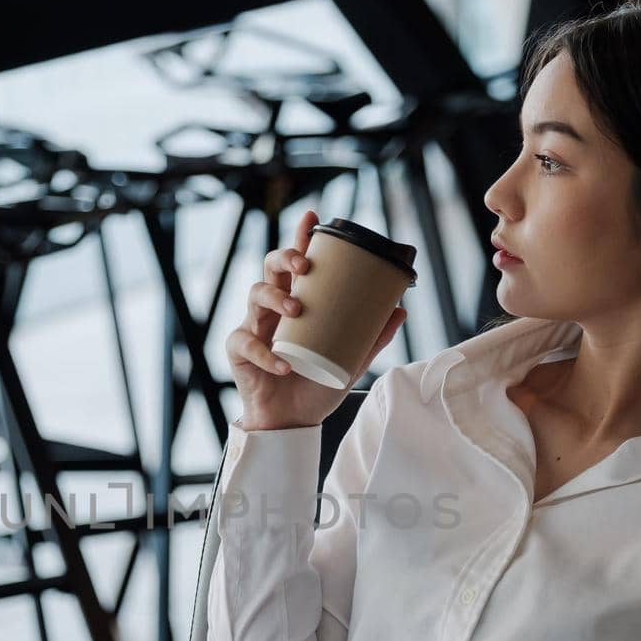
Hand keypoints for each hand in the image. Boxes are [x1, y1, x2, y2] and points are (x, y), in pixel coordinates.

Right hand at [226, 209, 406, 432]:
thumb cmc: (316, 387)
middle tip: (304, 267)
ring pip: (254, 295)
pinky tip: (283, 365)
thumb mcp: (351, 361)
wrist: (293, 423)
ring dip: (275, 298)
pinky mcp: (239, 351)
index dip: (300, 237)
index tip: (312, 217)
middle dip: (284, 258)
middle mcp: (273, 310)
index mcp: (297, 304)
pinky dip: (266, 353)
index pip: (296, 264)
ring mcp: (254, 327)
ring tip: (296, 310)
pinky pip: (246, 343)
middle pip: (270, 268)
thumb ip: (372, 337)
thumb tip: (401, 310)